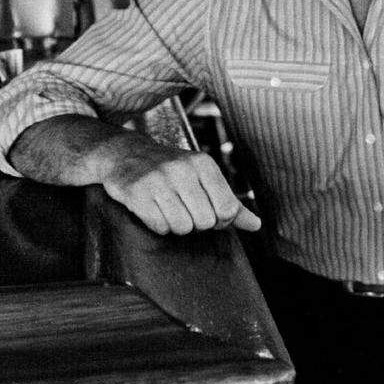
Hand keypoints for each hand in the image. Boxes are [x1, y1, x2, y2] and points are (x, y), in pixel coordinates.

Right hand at [101, 138, 260, 235]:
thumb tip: (257, 225)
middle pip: (206, 222)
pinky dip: (158, 226)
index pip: (227, 209)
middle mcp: (183, 169)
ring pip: (183, 227)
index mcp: (204, 164)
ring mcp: (158, 180)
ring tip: (168, 208)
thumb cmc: (172, 171)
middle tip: (184, 208)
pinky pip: (160, 227)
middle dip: (196, 223)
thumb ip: (231, 202)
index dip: (219, 219)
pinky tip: (153, 210)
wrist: (126, 155)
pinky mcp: (137, 193)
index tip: (207, 210)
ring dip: (176, 226)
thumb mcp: (204, 178)